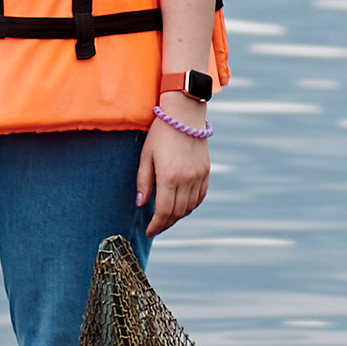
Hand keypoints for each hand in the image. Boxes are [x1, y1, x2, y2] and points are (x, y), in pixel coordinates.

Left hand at [136, 111, 209, 234]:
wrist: (185, 114)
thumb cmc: (161, 133)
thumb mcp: (146, 156)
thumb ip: (143, 181)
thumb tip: (141, 204)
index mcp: (169, 176)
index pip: (164, 211)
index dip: (156, 225)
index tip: (149, 231)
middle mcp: (186, 179)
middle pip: (177, 212)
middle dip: (165, 223)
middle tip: (156, 227)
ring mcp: (198, 176)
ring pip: (190, 207)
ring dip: (178, 216)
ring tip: (167, 218)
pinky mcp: (206, 171)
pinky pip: (200, 196)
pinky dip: (191, 205)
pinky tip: (182, 206)